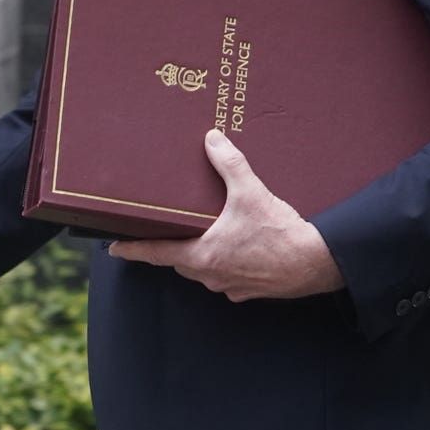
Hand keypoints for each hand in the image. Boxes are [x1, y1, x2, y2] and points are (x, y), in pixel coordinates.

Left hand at [109, 129, 344, 300]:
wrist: (315, 263)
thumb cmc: (279, 233)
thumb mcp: (250, 192)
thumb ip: (229, 164)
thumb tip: (211, 138)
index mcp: (202, 254)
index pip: (156, 253)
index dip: (133, 249)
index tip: (114, 249)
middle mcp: (211, 275)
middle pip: (180, 262)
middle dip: (172, 247)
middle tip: (168, 231)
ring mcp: (230, 286)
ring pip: (205, 270)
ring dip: (202, 254)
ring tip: (208, 233)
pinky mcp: (250, 290)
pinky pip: (229, 277)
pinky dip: (229, 263)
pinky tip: (242, 247)